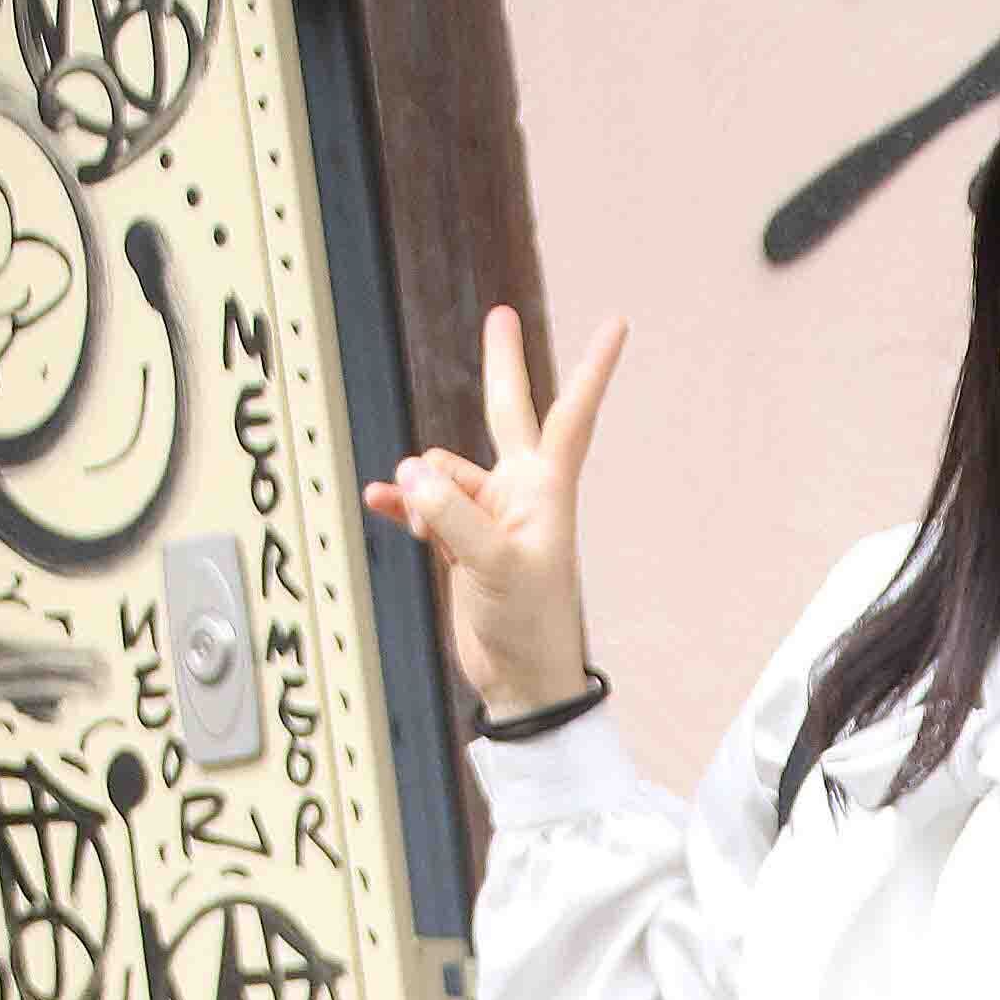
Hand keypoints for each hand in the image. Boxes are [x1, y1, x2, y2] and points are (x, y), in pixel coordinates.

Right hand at [362, 304, 627, 711]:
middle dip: (501, 365)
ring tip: (421, 524)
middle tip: (500, 317)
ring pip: (442, 472)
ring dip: (422, 490)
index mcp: (544, 489)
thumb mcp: (492, 566)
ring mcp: (488, 516)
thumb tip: (408, 473)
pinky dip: (402, 504)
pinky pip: (424, 506)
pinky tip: (380, 502)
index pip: (570, 412)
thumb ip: (449, 515)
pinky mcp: (462, 543)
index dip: (592, 368)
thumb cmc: (530, 627)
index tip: (618, 324)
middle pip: (506, 412)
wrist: (522, 682)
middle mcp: (519, 494)